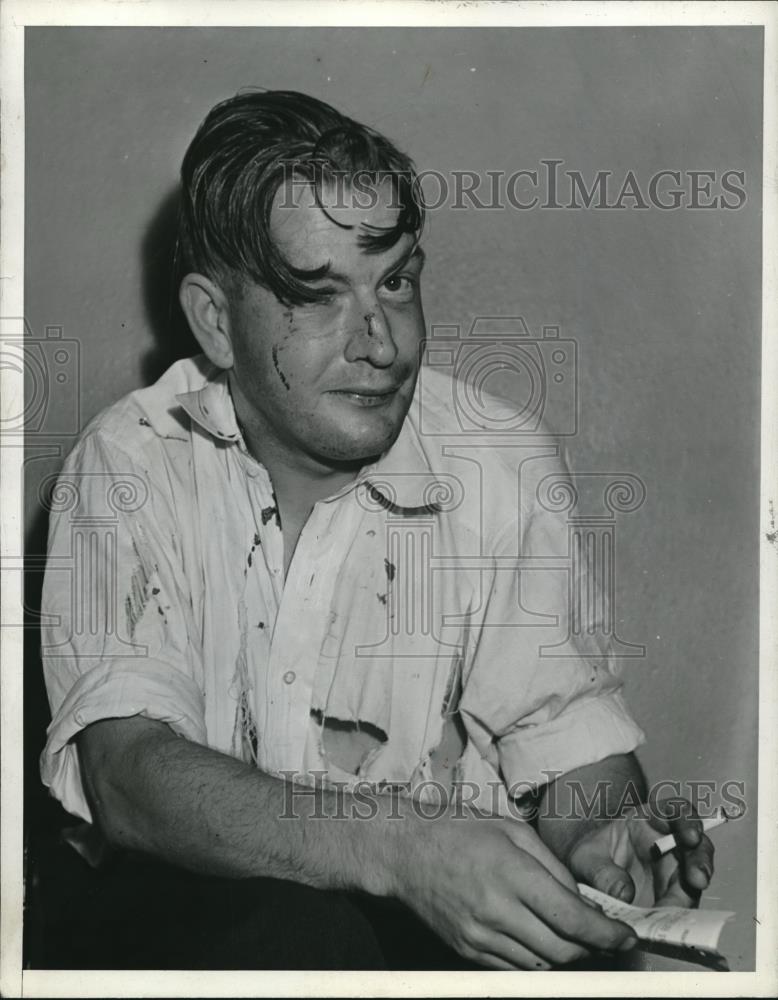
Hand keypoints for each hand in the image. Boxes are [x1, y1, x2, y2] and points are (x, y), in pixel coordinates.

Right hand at [393, 809, 636, 969]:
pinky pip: (514, 967)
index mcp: (511, 873)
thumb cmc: (460, 829)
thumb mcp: (512, 829)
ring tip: (572, 935)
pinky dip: (536, 957)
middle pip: (563, 950)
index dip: (607, 934)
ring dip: (566, 955)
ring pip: (541, 964)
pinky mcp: (466, 950)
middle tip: (604, 935)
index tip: (628, 936)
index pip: (572, 919)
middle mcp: (496, 910)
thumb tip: (584, 901)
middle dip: (593, 947)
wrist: (404, 851)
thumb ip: (553, 866)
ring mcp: (479, 936)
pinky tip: (539, 937)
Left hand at [567, 800, 713, 908]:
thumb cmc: (590, 859)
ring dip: (695, 892)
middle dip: (700, 860)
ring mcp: (674, 873)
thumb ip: (601, 871)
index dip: (686, 821)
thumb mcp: (586, 858)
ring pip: (696, 876)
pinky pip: (683, 904)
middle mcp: (668, 845)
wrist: (585, 883)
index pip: (675, 812)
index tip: (690, 835)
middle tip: (697, 878)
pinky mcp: (673, 898)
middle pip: (696, 846)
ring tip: (685, 905)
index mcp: (649, 820)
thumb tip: (623, 893)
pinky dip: (680, 913)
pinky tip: (672, 921)